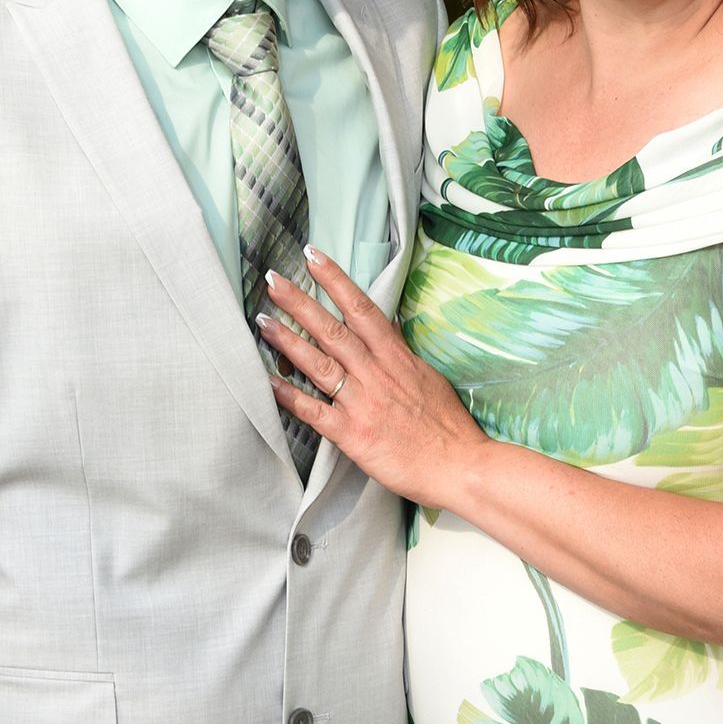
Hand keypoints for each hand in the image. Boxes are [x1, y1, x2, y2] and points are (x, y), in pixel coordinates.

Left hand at [258, 247, 487, 507]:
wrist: (460, 466)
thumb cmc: (448, 427)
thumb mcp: (428, 377)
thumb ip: (401, 355)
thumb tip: (385, 329)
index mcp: (397, 358)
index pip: (362, 309)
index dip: (336, 281)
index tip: (313, 258)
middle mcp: (377, 374)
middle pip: (332, 330)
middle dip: (300, 303)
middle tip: (273, 280)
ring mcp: (363, 403)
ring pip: (319, 364)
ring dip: (287, 341)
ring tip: (263, 320)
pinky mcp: (353, 435)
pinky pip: (314, 412)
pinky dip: (290, 397)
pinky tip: (268, 383)